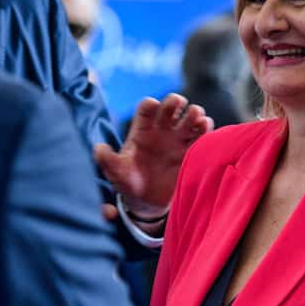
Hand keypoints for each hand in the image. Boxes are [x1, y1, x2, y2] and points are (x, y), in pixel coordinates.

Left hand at [95, 94, 212, 217]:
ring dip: (194, 113)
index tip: (153, 105)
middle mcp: (161, 131)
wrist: (147, 203)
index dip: (150, 105)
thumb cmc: (128, 183)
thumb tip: (98, 148)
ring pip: (189, 118)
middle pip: (170, 107)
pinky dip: (206, 129)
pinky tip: (205, 127)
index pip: (146, 110)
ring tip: (197, 118)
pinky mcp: (191, 151)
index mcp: (142, 131)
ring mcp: (178, 140)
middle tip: (179, 103)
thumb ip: (107, 161)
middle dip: (175, 102)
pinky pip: (202, 135)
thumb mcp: (116, 173)